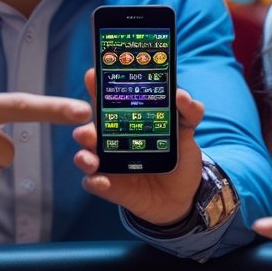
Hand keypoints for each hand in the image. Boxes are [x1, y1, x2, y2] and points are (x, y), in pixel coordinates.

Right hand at [72, 68, 204, 225]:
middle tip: (87, 116)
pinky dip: (94, 181)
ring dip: (83, 152)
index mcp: (126, 119)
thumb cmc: (179, 158)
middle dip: (83, 119)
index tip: (93, 74)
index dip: (97, 84)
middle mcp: (112, 138)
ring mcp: (108, 162)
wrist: (183, 196)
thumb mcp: (187, 132)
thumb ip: (188, 112)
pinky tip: (103, 181)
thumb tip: (181, 96)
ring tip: (92, 156)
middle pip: (90, 124)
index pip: (108, 98)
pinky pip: (92, 182)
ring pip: (85, 153)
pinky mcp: (108, 185)